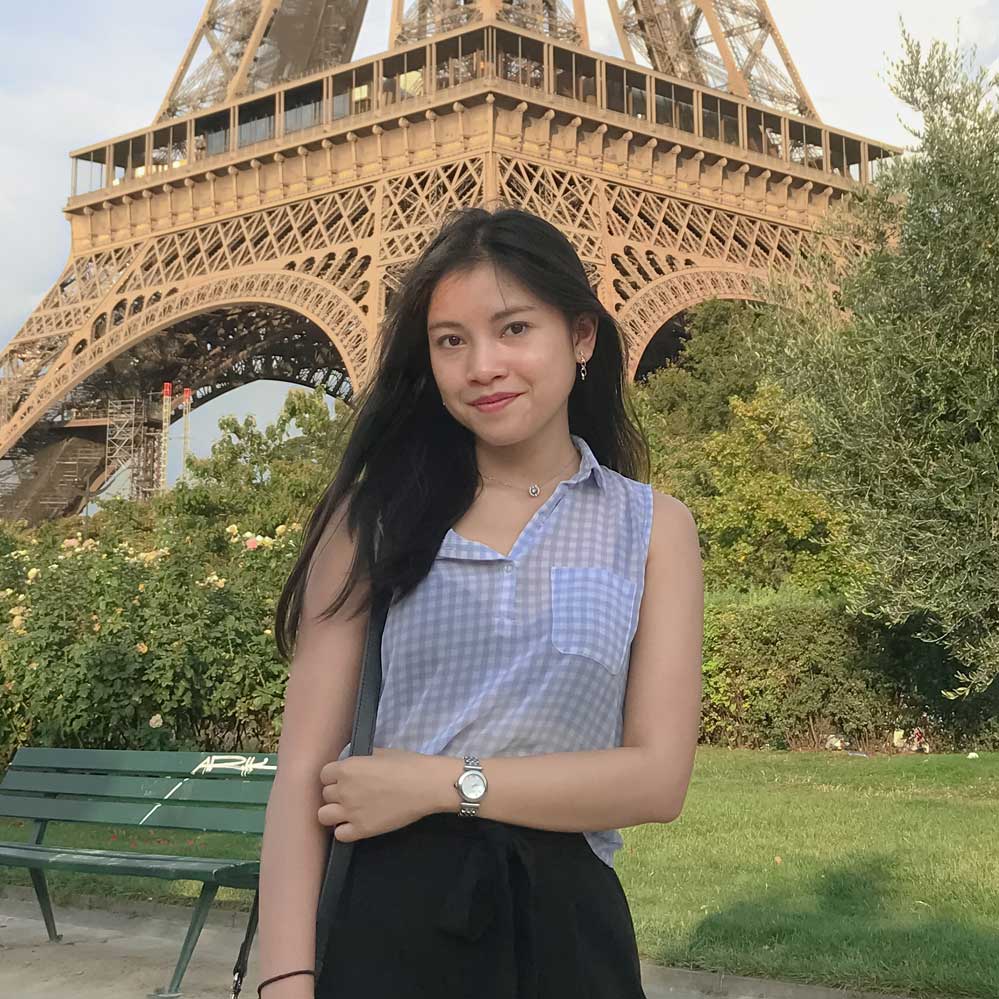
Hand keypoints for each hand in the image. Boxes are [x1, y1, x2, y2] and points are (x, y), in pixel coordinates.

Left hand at [318, 747, 451, 842]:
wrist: (425, 786)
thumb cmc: (407, 765)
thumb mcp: (380, 753)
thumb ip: (361, 759)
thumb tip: (354, 763)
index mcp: (347, 768)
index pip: (324, 774)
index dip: (334, 777)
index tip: (345, 779)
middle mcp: (343, 790)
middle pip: (325, 794)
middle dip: (337, 793)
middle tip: (353, 794)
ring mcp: (351, 811)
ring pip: (324, 815)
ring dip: (334, 812)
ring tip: (349, 811)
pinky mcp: (361, 830)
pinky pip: (339, 834)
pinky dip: (345, 830)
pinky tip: (356, 824)